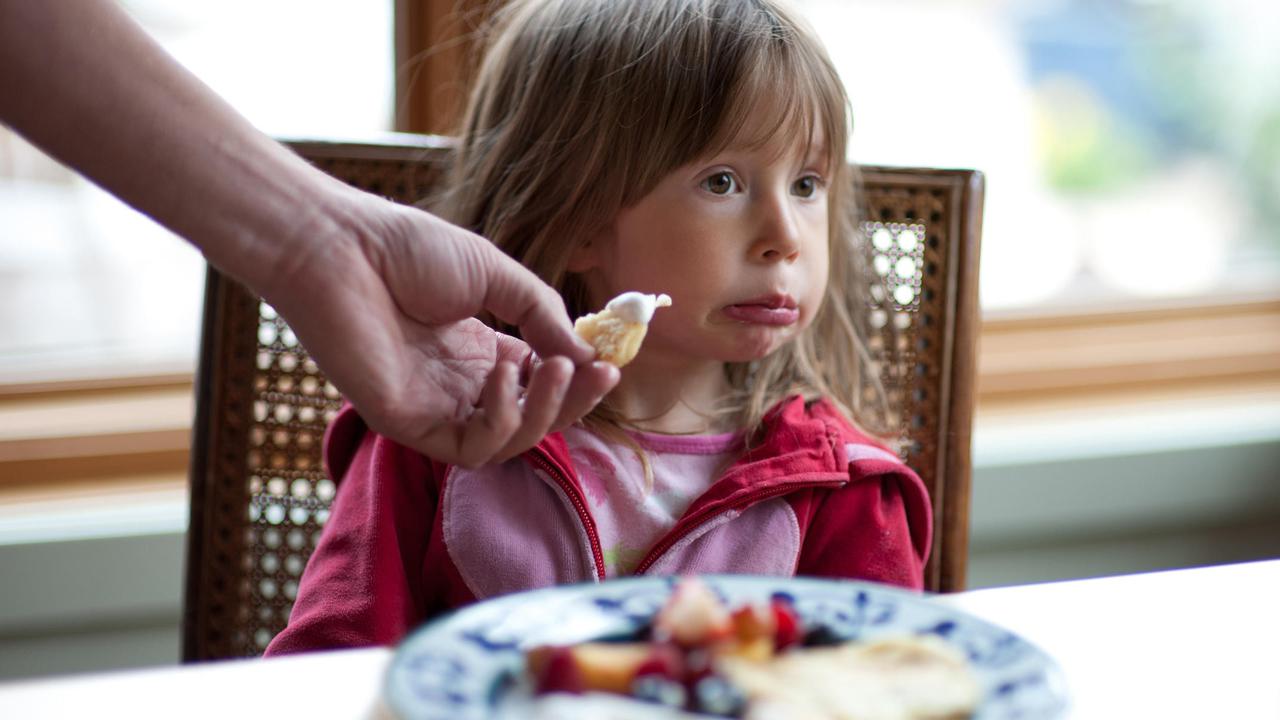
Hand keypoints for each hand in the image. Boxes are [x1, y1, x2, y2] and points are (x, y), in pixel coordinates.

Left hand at [265, 193, 617, 466]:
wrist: (339, 247)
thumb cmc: (406, 250)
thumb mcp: (495, 273)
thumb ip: (541, 315)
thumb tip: (590, 355)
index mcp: (479, 350)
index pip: (540, 384)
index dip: (577, 378)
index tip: (608, 362)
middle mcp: (460, 385)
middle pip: (532, 418)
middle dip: (573, 401)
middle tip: (601, 375)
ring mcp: (435, 408)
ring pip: (508, 442)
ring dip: (544, 412)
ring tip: (556, 370)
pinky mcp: (408, 425)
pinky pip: (471, 447)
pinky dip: (501, 418)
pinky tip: (503, 374)